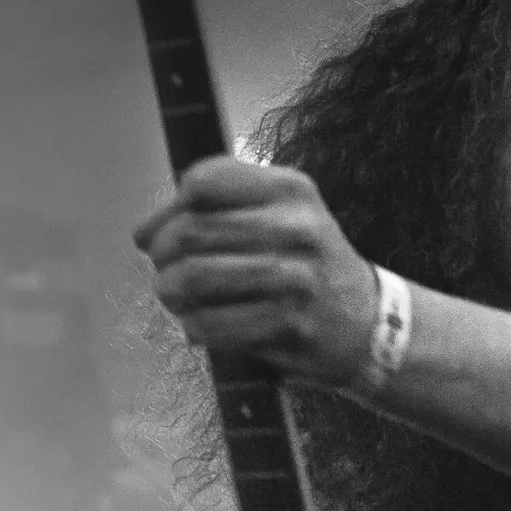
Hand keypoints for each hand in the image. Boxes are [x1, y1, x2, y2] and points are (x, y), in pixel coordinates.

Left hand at [133, 156, 377, 389]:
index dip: (167, 211)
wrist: (366, 321)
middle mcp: (297, 227)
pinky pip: (211, 325)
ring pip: (193, 279)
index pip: (201, 183)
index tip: (159, 234)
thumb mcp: (282, 213)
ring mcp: (297, 278)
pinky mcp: (290, 325)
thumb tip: (144, 234)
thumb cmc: (306, 263)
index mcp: (291, 189)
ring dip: (171, 294)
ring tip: (177, 299)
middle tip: (164, 271)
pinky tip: (201, 326)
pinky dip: (194, 328)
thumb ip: (218, 209)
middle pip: (190, 232)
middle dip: (162, 257)